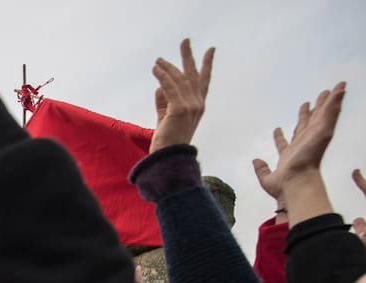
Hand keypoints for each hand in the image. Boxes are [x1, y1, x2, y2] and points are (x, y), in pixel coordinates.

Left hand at [148, 39, 214, 153]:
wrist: (168, 159)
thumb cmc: (167, 141)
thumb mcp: (166, 118)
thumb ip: (164, 103)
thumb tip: (159, 88)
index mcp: (198, 107)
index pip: (203, 82)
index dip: (206, 65)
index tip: (210, 50)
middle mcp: (198, 105)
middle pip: (194, 75)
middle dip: (189, 56)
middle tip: (185, 41)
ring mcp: (190, 107)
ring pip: (179, 79)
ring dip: (167, 67)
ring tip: (158, 61)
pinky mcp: (179, 109)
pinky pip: (170, 87)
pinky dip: (163, 76)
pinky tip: (156, 69)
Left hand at [253, 83, 345, 192]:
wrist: (294, 184)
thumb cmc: (283, 187)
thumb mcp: (267, 178)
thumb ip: (261, 169)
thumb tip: (256, 161)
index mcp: (291, 153)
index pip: (290, 138)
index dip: (285, 133)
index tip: (280, 127)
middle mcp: (304, 142)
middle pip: (309, 122)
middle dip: (313, 111)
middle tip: (317, 99)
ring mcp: (314, 136)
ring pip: (322, 115)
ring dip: (327, 102)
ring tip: (330, 91)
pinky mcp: (323, 132)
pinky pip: (331, 112)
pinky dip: (336, 101)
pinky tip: (341, 90)